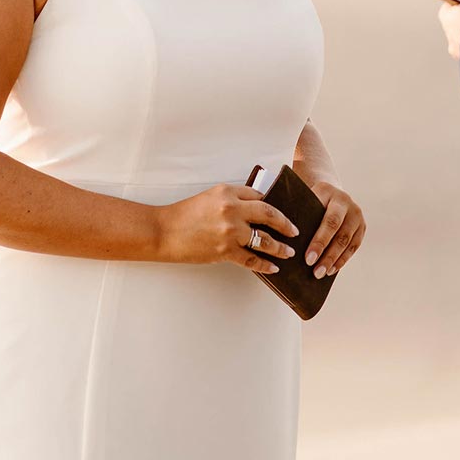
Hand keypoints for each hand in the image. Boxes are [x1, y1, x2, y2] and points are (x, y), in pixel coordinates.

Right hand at [157, 183, 299, 274]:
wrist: (164, 231)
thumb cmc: (184, 214)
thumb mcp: (210, 197)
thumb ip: (232, 200)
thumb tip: (255, 208)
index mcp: (228, 192)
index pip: (259, 196)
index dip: (273, 203)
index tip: (282, 211)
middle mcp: (232, 210)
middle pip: (269, 214)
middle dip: (286, 224)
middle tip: (295, 231)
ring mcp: (230, 231)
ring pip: (265, 240)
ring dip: (280, 247)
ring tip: (289, 252)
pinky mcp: (225, 251)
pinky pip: (251, 259)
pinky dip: (265, 265)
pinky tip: (273, 267)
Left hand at [299, 172, 366, 279]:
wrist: (328, 193)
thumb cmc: (308, 201)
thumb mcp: (302, 200)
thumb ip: (295, 214)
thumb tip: (283, 239)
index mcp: (328, 192)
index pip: (328, 221)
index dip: (319, 242)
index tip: (308, 260)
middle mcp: (346, 201)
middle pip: (340, 233)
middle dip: (327, 255)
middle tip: (315, 272)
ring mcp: (356, 214)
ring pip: (348, 242)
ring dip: (334, 260)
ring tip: (321, 274)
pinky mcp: (361, 226)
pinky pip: (354, 246)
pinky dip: (342, 260)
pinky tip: (331, 269)